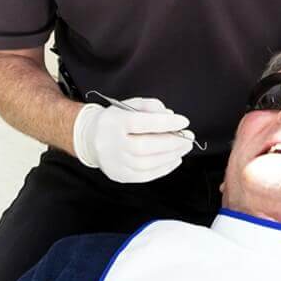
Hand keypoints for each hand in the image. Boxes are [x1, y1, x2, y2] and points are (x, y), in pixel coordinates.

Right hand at [72, 97, 193, 182]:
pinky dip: (163, 169)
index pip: (141, 123)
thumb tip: (170, 116)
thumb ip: (151, 106)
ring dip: (170, 156)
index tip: (183, 121)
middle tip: (188, 137)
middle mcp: (112, 143)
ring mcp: (114, 162)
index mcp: (114, 122)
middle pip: (145, 146)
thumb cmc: (116, 120)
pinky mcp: (119, 175)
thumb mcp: (131, 104)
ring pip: (146, 164)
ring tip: (184, 148)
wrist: (92, 137)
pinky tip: (174, 160)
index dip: (165, 123)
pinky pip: (144, 176)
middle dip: (172, 143)